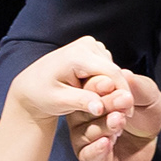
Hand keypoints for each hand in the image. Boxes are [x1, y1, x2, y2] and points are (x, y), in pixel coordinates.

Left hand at [1, 36, 117, 122]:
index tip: (128, 114)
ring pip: (113, 71)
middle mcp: (87, 44)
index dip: (123, 93)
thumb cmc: (42, 95)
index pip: (111, 73)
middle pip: (114, 71)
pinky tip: (94, 93)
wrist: (32, 85)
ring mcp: (90, 44)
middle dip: (117, 93)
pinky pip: (108, 69)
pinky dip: (105, 82)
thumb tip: (100, 108)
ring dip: (111, 88)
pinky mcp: (92, 49)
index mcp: (77, 55)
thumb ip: (81, 102)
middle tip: (117, 115)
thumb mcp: (59, 101)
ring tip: (98, 104)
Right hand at [71, 68, 160, 160]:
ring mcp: (83, 136)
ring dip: (105, 125)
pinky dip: (97, 149)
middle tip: (125, 100)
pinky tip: (107, 142)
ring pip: (88, 130)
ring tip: (120, 120)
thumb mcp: (149, 97)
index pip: (90, 86)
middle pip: (87, 108)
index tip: (112, 83)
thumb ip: (139, 87)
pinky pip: (87, 153)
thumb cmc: (144, 116)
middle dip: (107, 103)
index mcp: (93, 94)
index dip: (100, 84)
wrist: (149, 145)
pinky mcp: (89, 157)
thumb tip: (126, 74)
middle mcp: (83, 114)